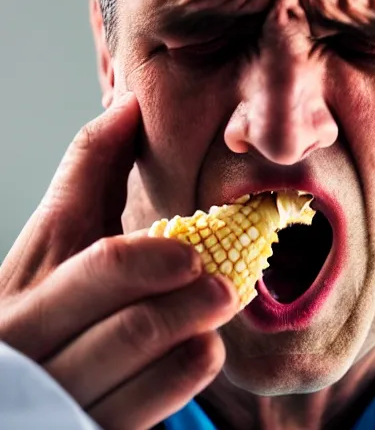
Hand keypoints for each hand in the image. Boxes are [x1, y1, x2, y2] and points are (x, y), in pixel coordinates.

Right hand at [0, 92, 238, 429]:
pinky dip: (186, 369)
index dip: (151, 255)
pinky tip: (202, 347)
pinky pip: (150, 404)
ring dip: (194, 325)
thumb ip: (90, 170)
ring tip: (221, 302)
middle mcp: (38, 339)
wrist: (21, 381)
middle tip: (223, 281)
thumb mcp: (59, 232)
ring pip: (143, 356)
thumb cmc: (49, 290)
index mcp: (30, 284)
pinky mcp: (90, 426)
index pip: (100, 260)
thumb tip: (127, 107)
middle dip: (183, 294)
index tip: (192, 253)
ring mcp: (64, 391)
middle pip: (129, 315)